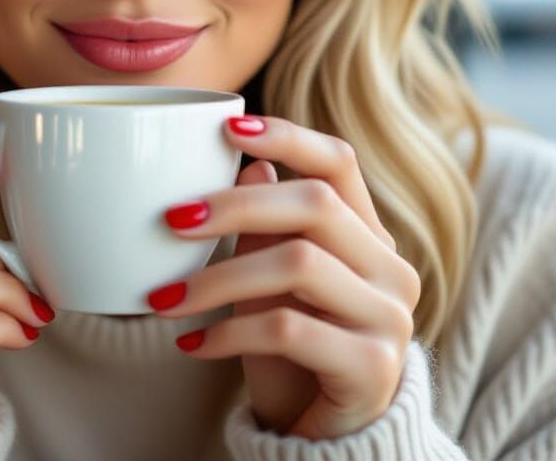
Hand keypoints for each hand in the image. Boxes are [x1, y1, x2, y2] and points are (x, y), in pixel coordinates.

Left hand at [146, 114, 420, 440]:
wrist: (325, 437)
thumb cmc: (293, 347)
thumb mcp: (271, 281)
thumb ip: (266, 227)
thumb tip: (248, 161)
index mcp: (368, 233)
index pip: (339, 162)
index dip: (287, 137)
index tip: (227, 127)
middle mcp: (390, 266)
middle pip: (315, 204)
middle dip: (236, 205)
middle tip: (172, 218)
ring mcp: (388, 316)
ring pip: (298, 263)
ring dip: (218, 276)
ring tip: (165, 297)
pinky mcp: (373, 366)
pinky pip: (290, 329)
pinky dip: (229, 331)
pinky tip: (193, 342)